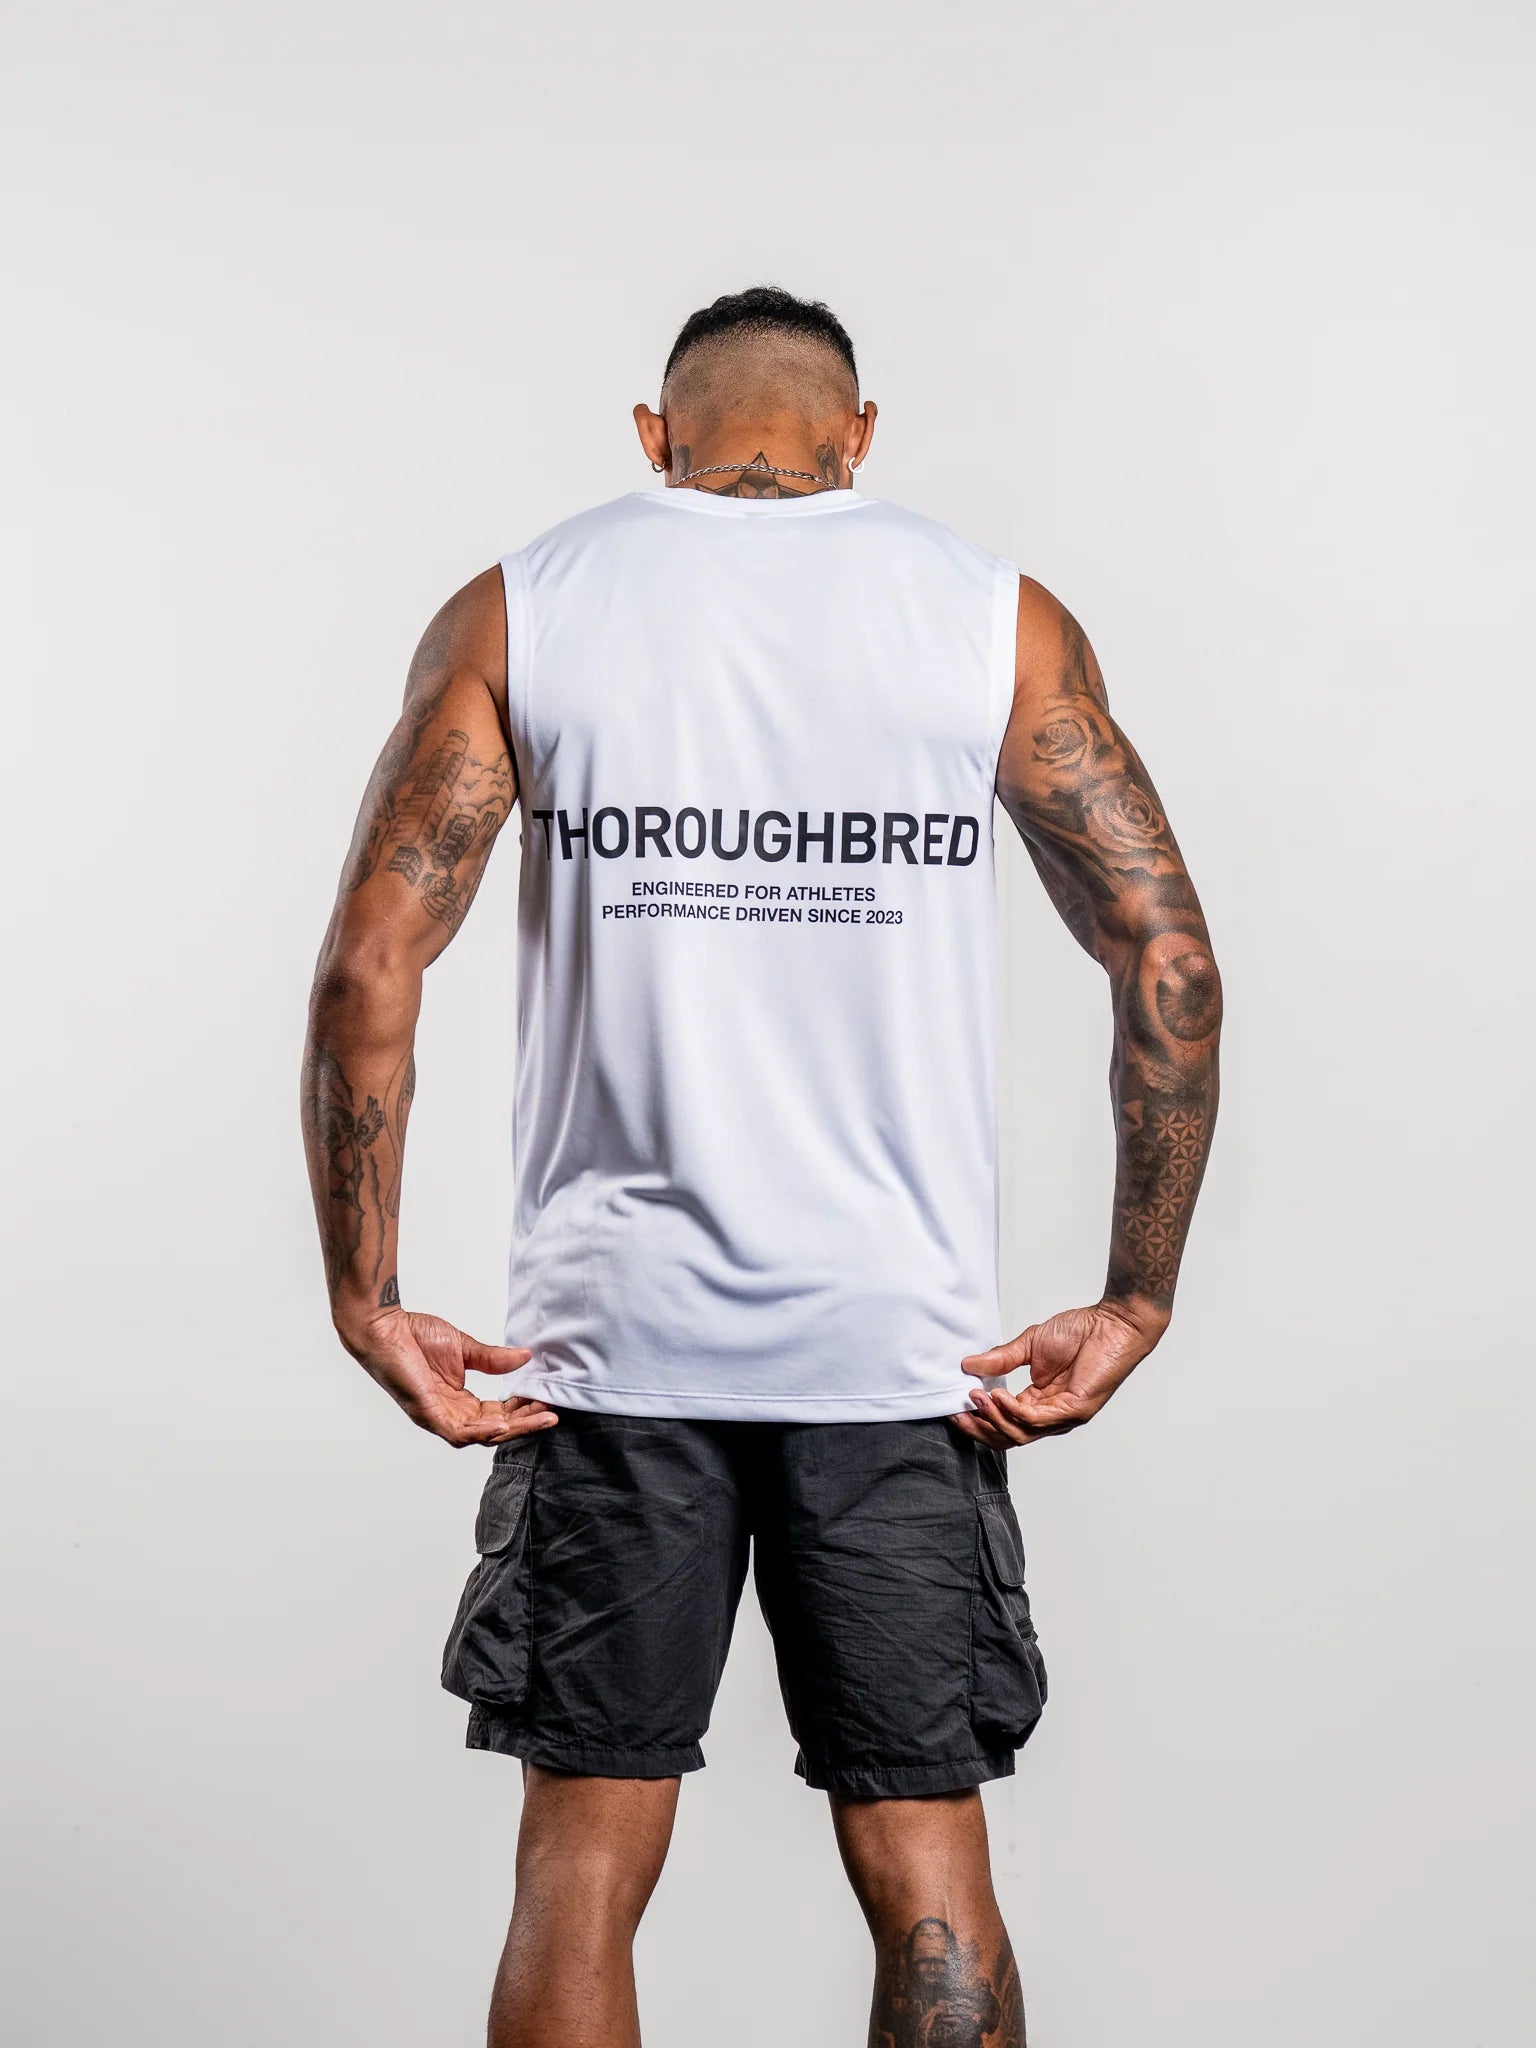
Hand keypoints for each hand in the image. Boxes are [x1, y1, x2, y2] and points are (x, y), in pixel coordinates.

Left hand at [336, 1305, 557, 1447]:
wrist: (382, 1327)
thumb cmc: (414, 1336)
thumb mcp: (464, 1347)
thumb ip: (493, 1359)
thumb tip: (525, 1358)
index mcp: (459, 1402)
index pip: (498, 1415)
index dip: (523, 1410)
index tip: (547, 1399)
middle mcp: (450, 1415)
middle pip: (495, 1430)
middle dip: (526, 1423)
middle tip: (553, 1414)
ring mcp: (438, 1417)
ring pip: (481, 1435)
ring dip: (512, 1429)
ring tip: (540, 1418)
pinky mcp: (426, 1413)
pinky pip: (457, 1431)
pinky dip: (481, 1431)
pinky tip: (503, 1424)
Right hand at [950, 1298, 1167, 1449]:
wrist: (1113, 1323)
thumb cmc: (1081, 1331)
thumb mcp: (1030, 1344)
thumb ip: (1001, 1358)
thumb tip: (968, 1365)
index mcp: (1040, 1402)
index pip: (1005, 1423)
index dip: (980, 1419)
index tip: (956, 1407)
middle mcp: (1051, 1415)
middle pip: (1010, 1437)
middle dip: (981, 1428)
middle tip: (958, 1414)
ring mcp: (1064, 1416)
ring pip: (1021, 1433)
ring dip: (994, 1418)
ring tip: (976, 1398)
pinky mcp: (1075, 1410)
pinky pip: (1037, 1420)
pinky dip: (1013, 1411)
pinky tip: (997, 1395)